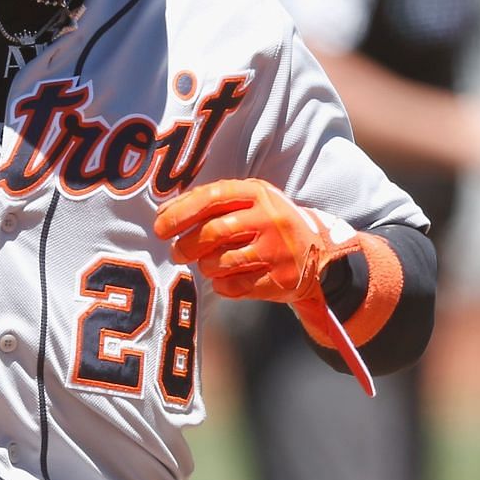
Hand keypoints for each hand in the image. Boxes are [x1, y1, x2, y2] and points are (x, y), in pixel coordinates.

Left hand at [153, 178, 350, 303]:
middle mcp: (270, 218)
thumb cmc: (268, 224)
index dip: (181, 213)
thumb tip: (163, 212)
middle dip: (186, 246)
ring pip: (221, 263)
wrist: (319, 253)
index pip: (211, 198)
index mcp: (258, 193)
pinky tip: (226, 279)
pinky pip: (235, 286)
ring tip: (208, 264)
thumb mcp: (248, 202)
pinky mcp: (280, 279)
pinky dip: (222, 285)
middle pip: (213, 233)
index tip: (159, 227)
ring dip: (206, 267)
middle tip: (177, 253)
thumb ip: (210, 203)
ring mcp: (277, 250)